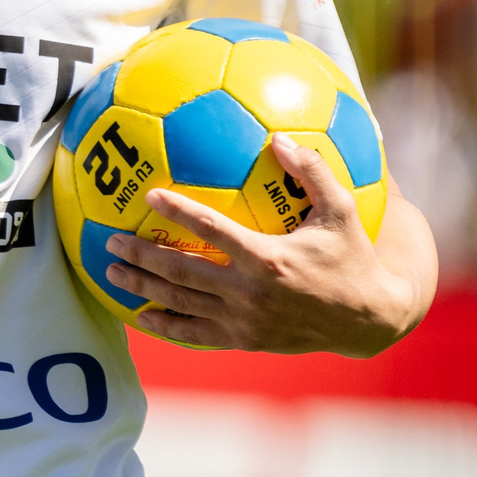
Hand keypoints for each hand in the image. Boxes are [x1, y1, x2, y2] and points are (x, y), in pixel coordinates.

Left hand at [102, 134, 420, 354]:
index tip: (150, 195)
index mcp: (268, 259)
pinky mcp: (244, 340)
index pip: (213, 231)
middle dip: (142, 254)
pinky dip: (166, 325)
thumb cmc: (353, 257)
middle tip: (109, 238)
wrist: (367, 319)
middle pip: (182, 271)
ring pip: (181, 303)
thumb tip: (279, 136)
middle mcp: (249, 293)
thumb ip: (312, 172)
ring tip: (111, 270)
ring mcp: (244, 321)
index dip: (180, 212)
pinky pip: (196, 334)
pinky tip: (141, 315)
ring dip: (143, 286)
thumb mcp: (341, 212)